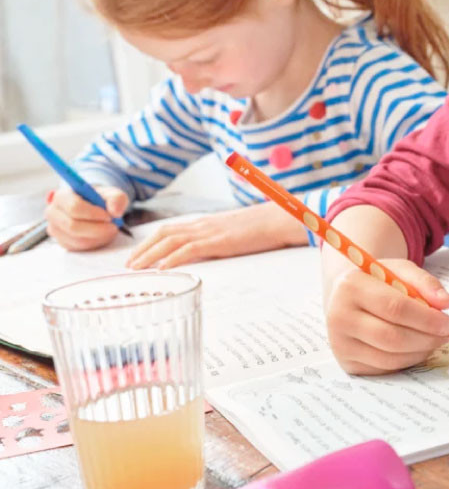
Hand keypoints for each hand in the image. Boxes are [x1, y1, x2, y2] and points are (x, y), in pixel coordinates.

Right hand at [46, 185, 128, 250]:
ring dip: (97, 236)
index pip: (74, 207)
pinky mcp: (61, 241)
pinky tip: (101, 235)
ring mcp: (55, 228)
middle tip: (113, 226)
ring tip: (109, 229)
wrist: (95, 209)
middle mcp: (53, 212)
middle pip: (73, 226)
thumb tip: (115, 211)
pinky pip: (78, 247)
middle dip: (97, 228)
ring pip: (76, 239)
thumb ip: (117, 199)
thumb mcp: (113, 194)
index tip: (109, 216)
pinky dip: (93, 242)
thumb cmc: (100, 200)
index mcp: (62, 196)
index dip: (92, 214)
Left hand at [126, 202, 305, 269]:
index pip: (170, 228)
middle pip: (163, 233)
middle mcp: (203, 224)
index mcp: (206, 222)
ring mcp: (209, 232)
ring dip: (149, 255)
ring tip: (136, 269)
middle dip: (142, 249)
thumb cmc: (263, 226)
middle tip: (128, 265)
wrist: (280, 218)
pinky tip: (161, 269)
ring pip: (169, 241)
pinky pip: (188, 250)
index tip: (138, 254)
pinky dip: (171, 259)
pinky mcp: (217, 241)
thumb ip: (220, 238)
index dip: (150, 241)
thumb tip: (212, 250)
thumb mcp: (236, 231)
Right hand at [323, 251, 448, 374]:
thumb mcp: (400, 270)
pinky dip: (407, 361)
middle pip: (391, 337)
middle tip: (447, 335)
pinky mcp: (347, 363)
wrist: (347, 296)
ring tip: (434, 340)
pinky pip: (384, 368)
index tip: (448, 323)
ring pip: (389, 357)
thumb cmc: (377, 281)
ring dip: (420, 352)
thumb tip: (446, 303)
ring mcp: (340, 344)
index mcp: (351, 286)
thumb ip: (425, 282)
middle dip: (426, 339)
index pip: (394, 307)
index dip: (425, 319)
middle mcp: (339, 317)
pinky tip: (417, 348)